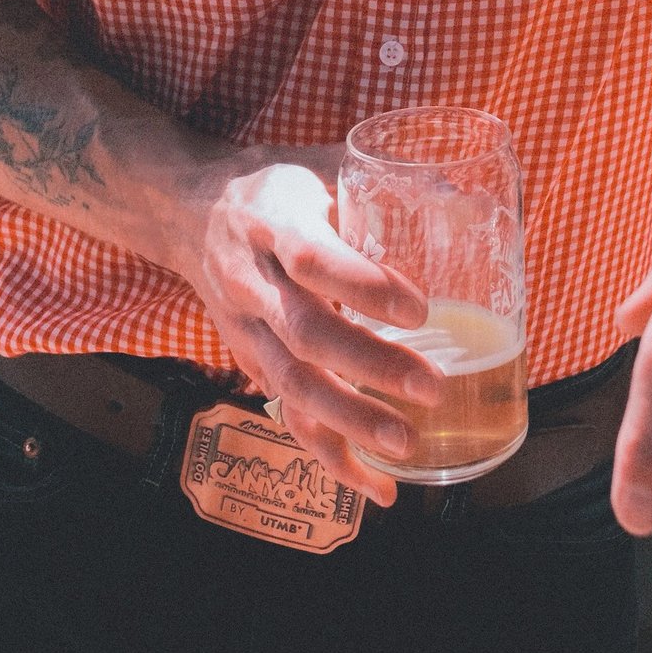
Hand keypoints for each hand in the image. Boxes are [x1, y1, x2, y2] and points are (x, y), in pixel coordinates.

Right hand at [177, 145, 442, 504]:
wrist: (187, 212)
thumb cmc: (271, 186)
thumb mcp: (314, 166)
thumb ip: (377, 181)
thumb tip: (465, 191)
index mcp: (274, 222)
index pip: (314, 260)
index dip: (364, 286)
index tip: (420, 308)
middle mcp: (254, 282)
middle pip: (307, 335)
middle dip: (369, 368)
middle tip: (431, 388)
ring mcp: (247, 330)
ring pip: (293, 387)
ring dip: (350, 423)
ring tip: (406, 445)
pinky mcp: (251, 365)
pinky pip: (288, 419)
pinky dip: (331, 458)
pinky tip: (377, 486)